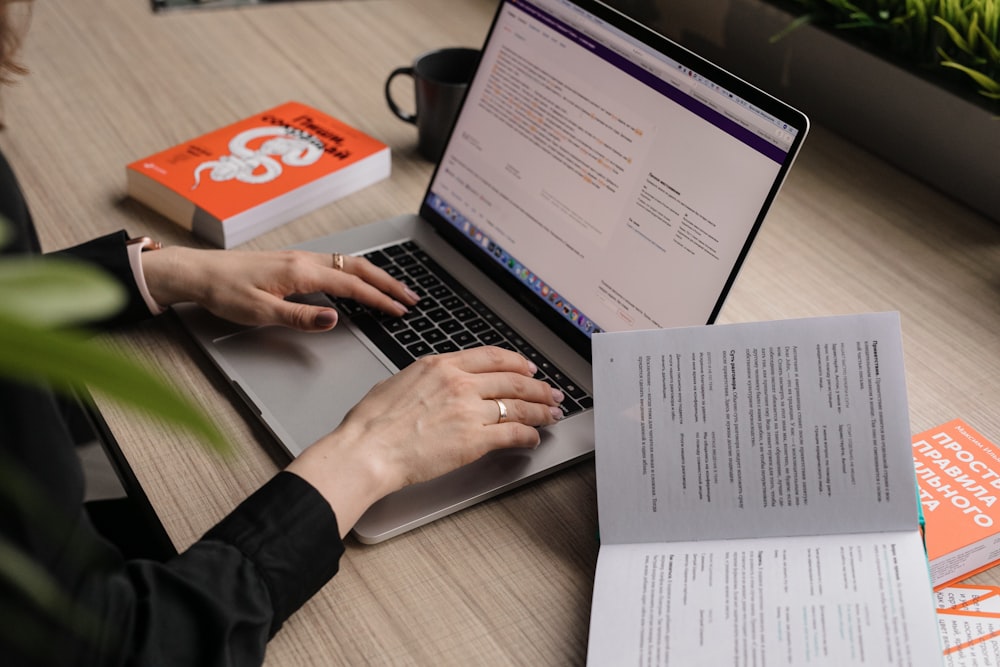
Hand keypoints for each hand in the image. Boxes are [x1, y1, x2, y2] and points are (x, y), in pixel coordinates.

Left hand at [141, 247, 418, 330]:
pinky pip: (336, 264)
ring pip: (349, 263)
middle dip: (389, 283)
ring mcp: (301, 259)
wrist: (198, 272)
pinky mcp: (294, 263)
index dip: (380, 299)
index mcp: (302, 272)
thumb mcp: (260, 312)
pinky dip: (358, 273)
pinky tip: (360, 282)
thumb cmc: (224, 292)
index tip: (401, 310)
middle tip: (412, 297)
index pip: (352, 285)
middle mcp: (306, 260)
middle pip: (359, 268)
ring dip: (376, 276)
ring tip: (395, 290)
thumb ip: (300, 316)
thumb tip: (335, 318)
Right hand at [286, 347, 564, 535]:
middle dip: (538, 388)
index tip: (528, 368)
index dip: (517, 362)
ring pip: (518, 406)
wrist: (367, 450)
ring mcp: (470, 411)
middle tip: (550, 392)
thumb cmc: (371, 423)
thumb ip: (426, 378)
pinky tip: (533, 438)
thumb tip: (434, 383)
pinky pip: (512, 434)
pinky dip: (528, 436)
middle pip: (513, 380)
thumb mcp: (399, 382)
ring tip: (552, 414)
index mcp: (441, 365)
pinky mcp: (475, 440)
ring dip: (541, 411)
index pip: (492, 357)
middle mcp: (460, 383)